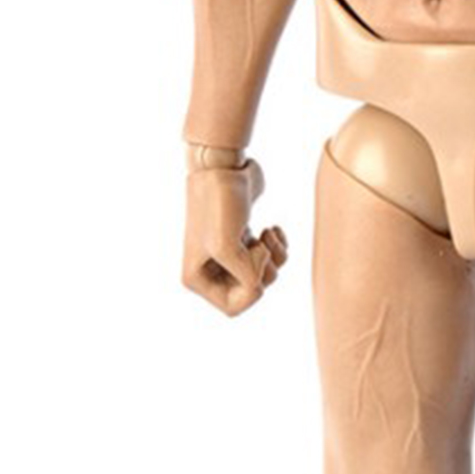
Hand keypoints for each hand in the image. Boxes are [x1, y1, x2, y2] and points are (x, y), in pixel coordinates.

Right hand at [181, 159, 287, 316]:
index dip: (252, 290)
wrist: (224, 166)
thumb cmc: (219, 204)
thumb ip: (245, 277)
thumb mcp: (228, 247)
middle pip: (252, 293)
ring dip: (274, 257)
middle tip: (259, 247)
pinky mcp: (244, 240)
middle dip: (264, 270)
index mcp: (196, 278)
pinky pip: (272, 260)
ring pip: (266, 277)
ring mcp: (228, 255)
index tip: (253, 261)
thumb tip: (259, 285)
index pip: (233, 307)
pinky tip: (272, 229)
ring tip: (267, 234)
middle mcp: (210, 269)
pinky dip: (278, 246)